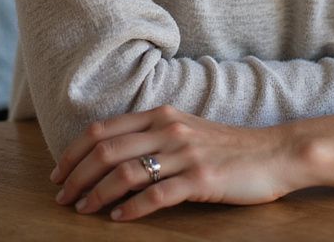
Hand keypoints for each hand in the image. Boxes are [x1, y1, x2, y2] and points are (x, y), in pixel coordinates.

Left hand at [51, 105, 302, 220]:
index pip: (104, 129)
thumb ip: (154, 136)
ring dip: (96, 195)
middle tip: (62, 199)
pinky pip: (156, 195)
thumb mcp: (187, 130)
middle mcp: (169, 129)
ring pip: (125, 172)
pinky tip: (118, 219)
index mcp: (162, 115)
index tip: (59, 174)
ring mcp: (185, 153)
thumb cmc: (228, 147)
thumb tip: (114, 156)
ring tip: (83, 211)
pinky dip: (131, 209)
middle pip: (107, 150)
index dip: (74, 153)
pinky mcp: (200, 179)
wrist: (274, 152)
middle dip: (77, 176)